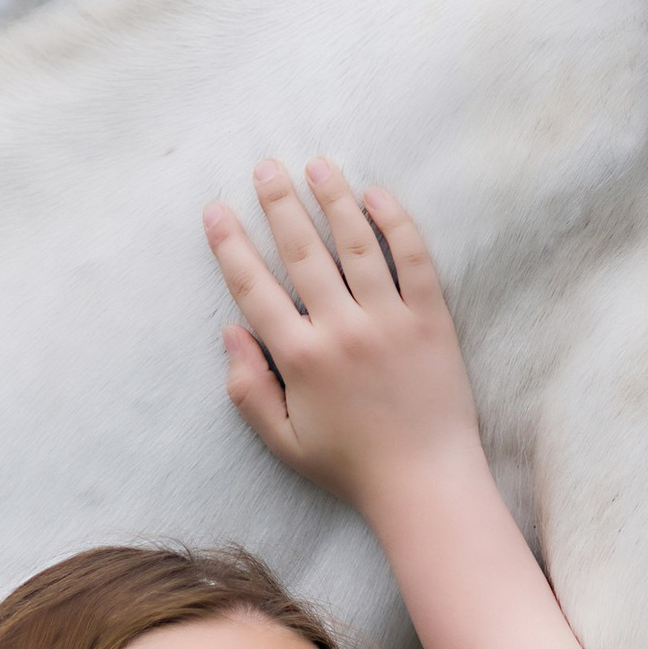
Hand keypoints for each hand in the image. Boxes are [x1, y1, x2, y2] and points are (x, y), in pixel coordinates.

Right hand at [203, 159, 481, 521]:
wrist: (426, 483)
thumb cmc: (351, 466)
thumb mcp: (283, 441)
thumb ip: (248, 389)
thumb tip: (229, 332)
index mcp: (301, 360)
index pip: (255, 288)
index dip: (230, 245)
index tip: (215, 210)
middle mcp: (343, 331)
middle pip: (304, 252)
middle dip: (279, 204)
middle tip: (265, 167)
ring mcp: (390, 321)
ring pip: (358, 244)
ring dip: (334, 198)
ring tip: (318, 165)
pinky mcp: (432, 320)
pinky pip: (414, 259)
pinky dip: (396, 222)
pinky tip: (377, 194)